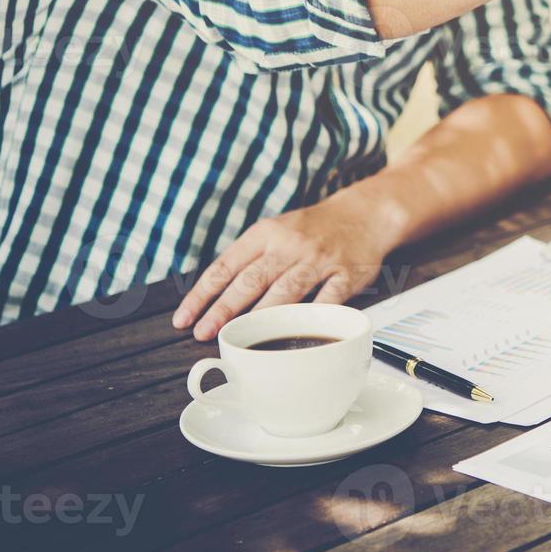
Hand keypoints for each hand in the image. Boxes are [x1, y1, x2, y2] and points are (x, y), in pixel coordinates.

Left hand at [171, 188, 404, 340]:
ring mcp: (320, 259)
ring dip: (259, 318)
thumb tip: (213, 296)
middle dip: (223, 310)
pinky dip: (311, 318)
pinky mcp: (347, 273)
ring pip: (285, 292)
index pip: (226, 265)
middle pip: (251, 281)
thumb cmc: (313, 228)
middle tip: (204, 333)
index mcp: (267, 232)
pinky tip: (295, 335)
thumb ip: (250, 257)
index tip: (185, 318)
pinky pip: (327, 300)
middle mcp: (291, 244)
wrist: (365, 213)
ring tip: (239, 338)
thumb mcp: (277, 229)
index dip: (202, 294)